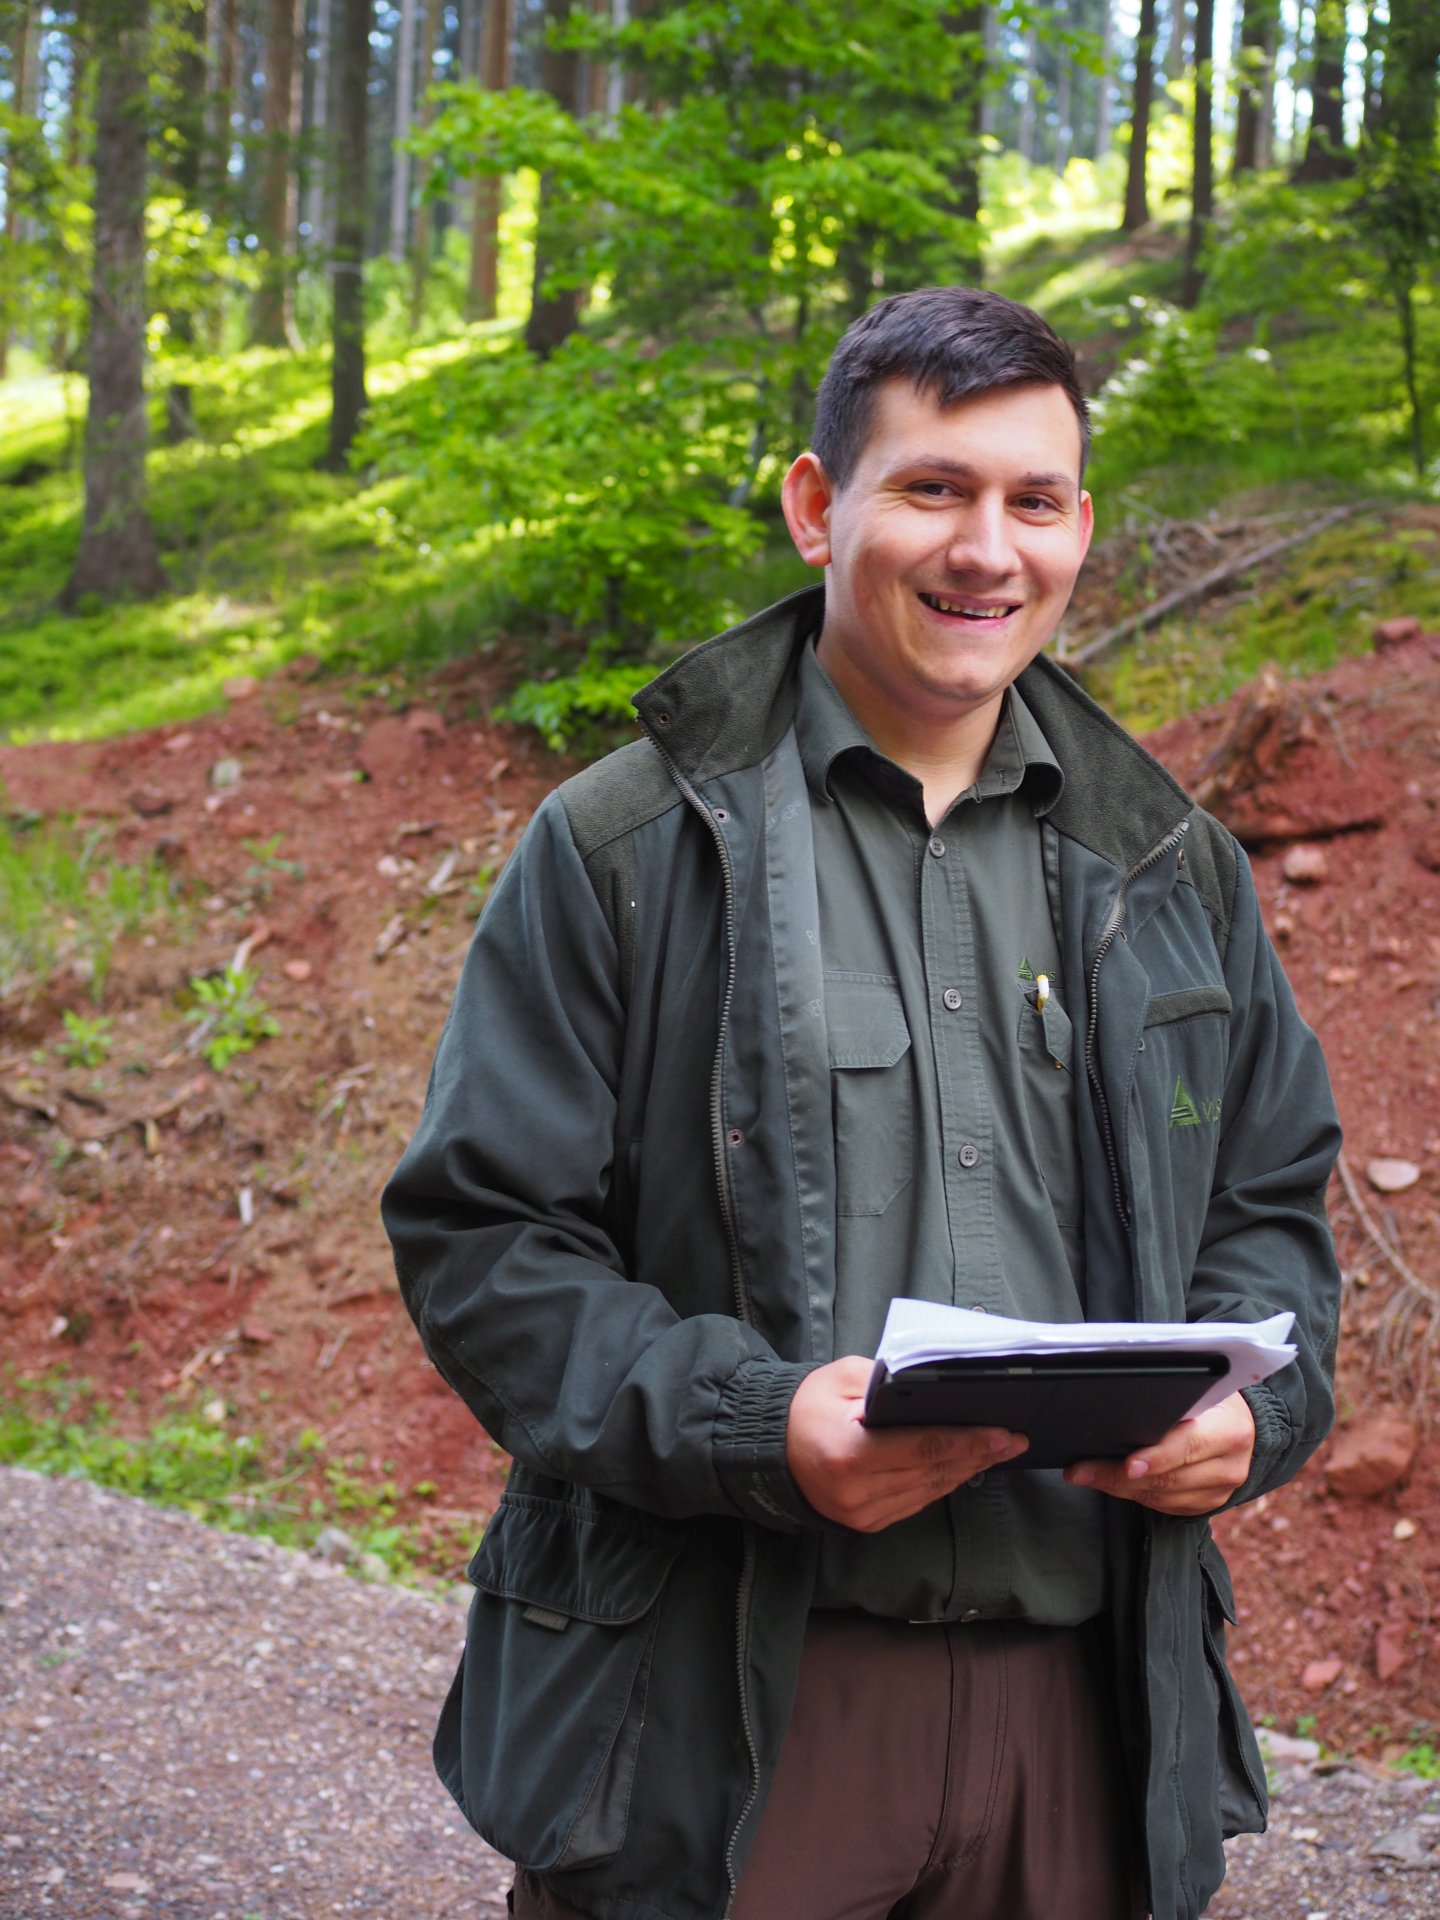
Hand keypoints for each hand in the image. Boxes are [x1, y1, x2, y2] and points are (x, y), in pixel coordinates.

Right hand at [786, 1356, 1027, 1532]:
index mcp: (850, 1452)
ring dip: (966, 1470)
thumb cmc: (806, 1407)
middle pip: (933, 1472)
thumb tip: (934, 1386)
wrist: (769, 1449)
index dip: (967, 1441)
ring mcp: (863, 1513)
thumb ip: (888, 1382)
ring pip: (930, 1491)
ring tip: (998, 1452)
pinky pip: (916, 1502)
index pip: (923, 1447)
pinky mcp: (867, 1523)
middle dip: (978, 1454)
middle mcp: (858, 1491)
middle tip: (1015, 1440)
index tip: (1002, 1433)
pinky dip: (943, 1483)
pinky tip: (964, 1467)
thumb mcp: (842, 1377)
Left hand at [1062, 1391, 1255, 1515]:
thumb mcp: (1202, 1391)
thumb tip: (1123, 1405)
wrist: (1246, 1427)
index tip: (1127, 1463)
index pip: (1190, 1446)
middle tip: (1080, 1469)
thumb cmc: (1214, 1400)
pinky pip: (1164, 1507)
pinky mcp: (1207, 1505)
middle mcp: (1230, 1467)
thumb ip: (1173, 1401)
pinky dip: (1134, 1495)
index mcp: (1230, 1431)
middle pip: (1168, 1479)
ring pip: (1161, 1497)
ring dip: (1118, 1487)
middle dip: (1117, 1475)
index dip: (1157, 1457)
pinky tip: (1110, 1483)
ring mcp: (1220, 1492)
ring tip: (1084, 1474)